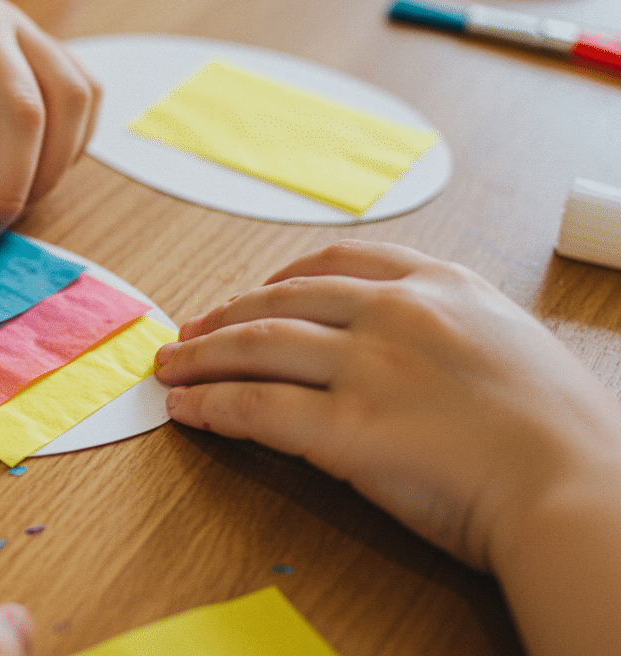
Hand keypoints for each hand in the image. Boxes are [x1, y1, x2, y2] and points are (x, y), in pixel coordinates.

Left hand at [153, 240, 620, 570]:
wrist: (583, 489)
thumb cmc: (564, 435)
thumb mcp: (509, 347)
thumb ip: (447, 333)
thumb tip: (393, 350)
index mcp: (441, 286)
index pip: (338, 260)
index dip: (280, 278)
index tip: (252, 293)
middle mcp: (396, 313)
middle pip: (281, 301)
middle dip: (225, 316)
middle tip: (189, 332)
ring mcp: (367, 366)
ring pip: (255, 346)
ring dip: (200, 356)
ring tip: (169, 369)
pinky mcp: (344, 427)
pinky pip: (256, 406)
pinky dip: (212, 405)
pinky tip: (188, 411)